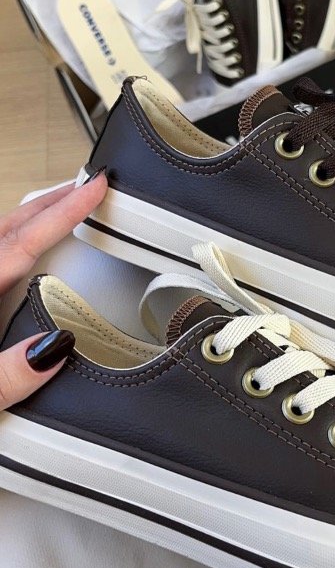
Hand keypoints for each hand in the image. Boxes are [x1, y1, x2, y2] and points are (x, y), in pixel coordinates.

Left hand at [0, 171, 107, 409]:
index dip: (62, 213)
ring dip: (27, 223)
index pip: (20, 243)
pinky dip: (9, 247)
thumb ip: (8, 377)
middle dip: (48, 204)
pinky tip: (19, 257)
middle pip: (5, 229)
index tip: (92, 190)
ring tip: (59, 214)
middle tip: (83, 190)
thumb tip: (53, 349)